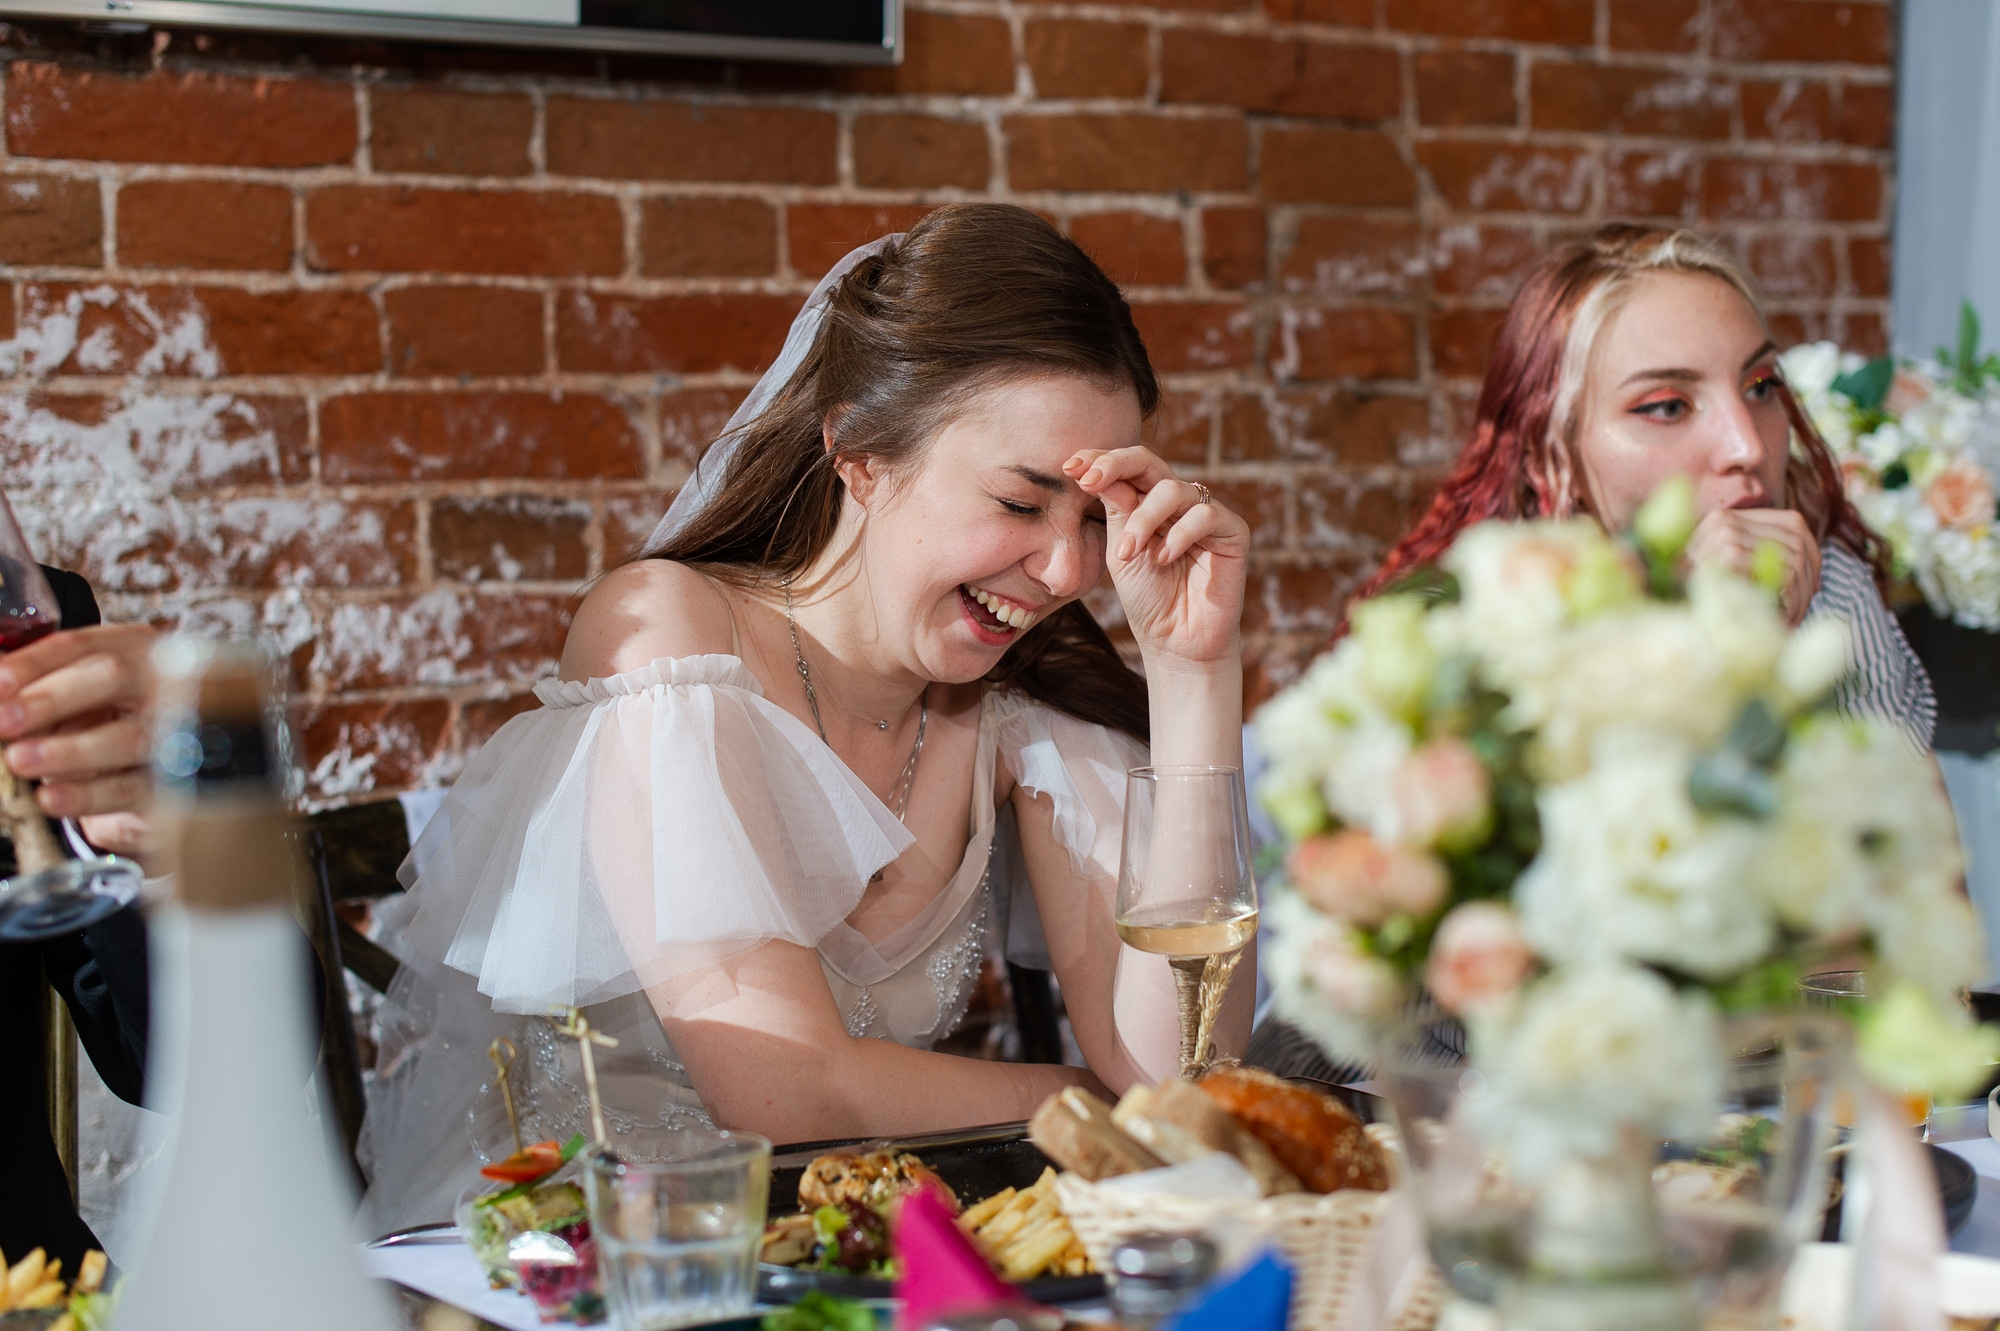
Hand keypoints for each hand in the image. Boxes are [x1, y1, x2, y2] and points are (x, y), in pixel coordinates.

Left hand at [0, 623, 157, 844]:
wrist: (175, 772)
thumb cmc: (117, 721)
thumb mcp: (82, 695)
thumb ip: (41, 690)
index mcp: (131, 651)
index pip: (80, 646)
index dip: (34, 663)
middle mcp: (159, 681)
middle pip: (112, 677)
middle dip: (51, 699)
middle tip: (5, 720)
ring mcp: (174, 730)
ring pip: (127, 737)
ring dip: (68, 750)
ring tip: (20, 761)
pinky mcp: (174, 783)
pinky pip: (131, 789)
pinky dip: (89, 795)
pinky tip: (52, 798)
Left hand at [1065, 447, 1248, 667]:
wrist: (1175, 641)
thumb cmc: (1148, 598)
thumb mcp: (1121, 551)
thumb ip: (1116, 511)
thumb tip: (1097, 472)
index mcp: (1148, 503)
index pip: (1126, 469)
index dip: (1100, 460)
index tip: (1069, 467)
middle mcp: (1177, 503)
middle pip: (1149, 462)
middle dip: (1115, 465)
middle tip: (1088, 480)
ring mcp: (1206, 514)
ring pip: (1173, 490)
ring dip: (1143, 520)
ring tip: (1128, 553)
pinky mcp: (1233, 532)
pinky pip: (1204, 515)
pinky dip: (1179, 535)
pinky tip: (1164, 559)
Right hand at [1685, 507, 1821, 626]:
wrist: (1654, 617)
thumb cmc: (1688, 605)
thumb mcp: (1725, 578)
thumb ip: (1756, 564)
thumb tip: (1810, 578)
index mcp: (1724, 518)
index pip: (1793, 523)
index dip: (1812, 555)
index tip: (1811, 585)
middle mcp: (1725, 520)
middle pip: (1798, 541)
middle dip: (1808, 579)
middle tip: (1801, 610)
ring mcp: (1726, 535)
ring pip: (1794, 560)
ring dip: (1800, 596)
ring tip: (1790, 620)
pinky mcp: (1729, 554)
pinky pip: (1784, 574)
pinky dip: (1791, 600)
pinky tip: (1782, 619)